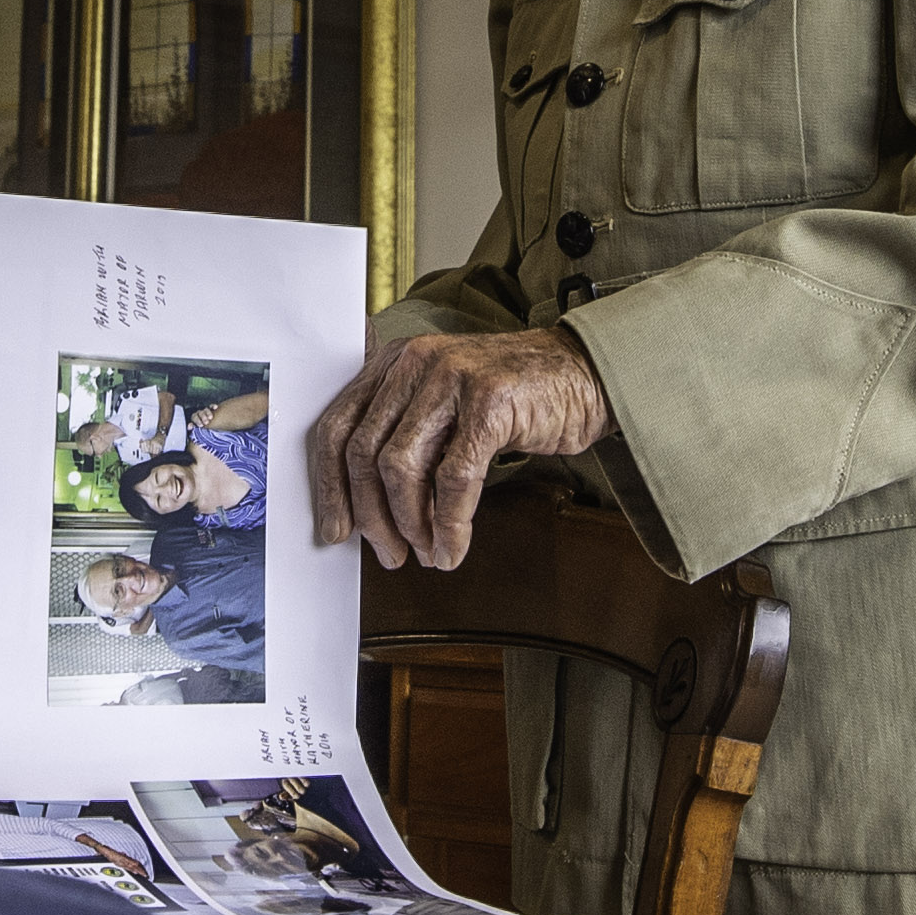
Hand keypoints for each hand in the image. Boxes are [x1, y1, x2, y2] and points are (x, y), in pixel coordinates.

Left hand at [310, 328, 609, 568]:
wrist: (586, 372)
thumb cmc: (518, 395)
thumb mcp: (446, 402)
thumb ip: (407, 435)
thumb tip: (370, 508)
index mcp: (395, 362)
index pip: (336, 425)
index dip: (328, 486)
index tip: (335, 529)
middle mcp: (416, 362)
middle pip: (362, 453)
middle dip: (371, 516)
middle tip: (387, 552)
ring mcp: (452, 378)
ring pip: (401, 468)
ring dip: (409, 523)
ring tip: (425, 551)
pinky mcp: (490, 402)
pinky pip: (454, 477)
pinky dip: (450, 523)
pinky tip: (454, 546)